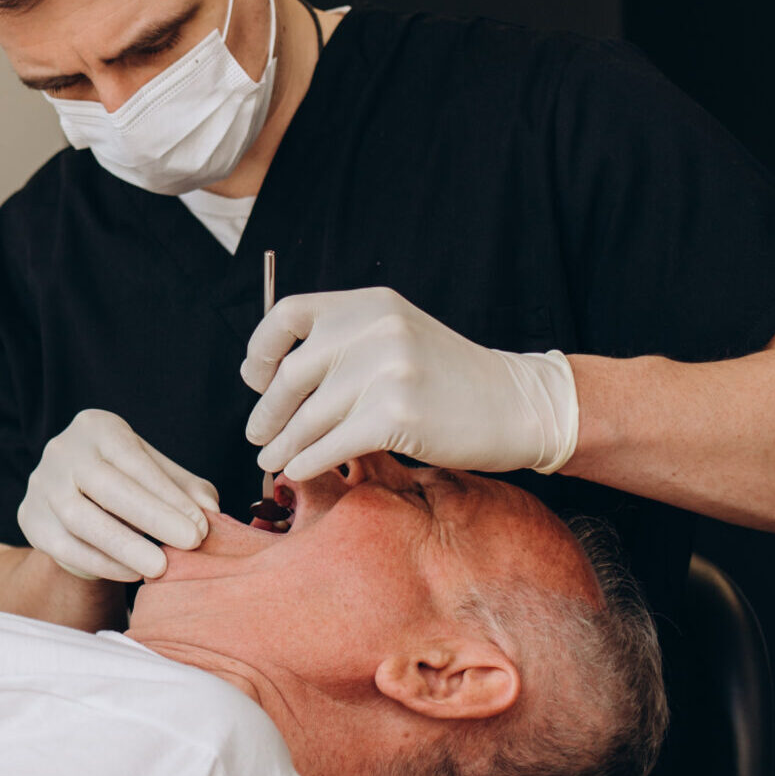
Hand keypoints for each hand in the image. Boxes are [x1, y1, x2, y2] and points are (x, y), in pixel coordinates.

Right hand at [18, 410, 220, 580]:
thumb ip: (185, 490)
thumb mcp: (155, 475)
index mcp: (95, 428)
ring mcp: (41, 485)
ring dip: (124, 545)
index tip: (201, 525)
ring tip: (160, 566)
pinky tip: (132, 573)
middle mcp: (62, 451)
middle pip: (104, 484)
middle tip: (189, 542)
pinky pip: (65, 546)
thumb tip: (210, 512)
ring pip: (79, 517)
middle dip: (151, 516)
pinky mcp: (30, 520)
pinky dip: (101, 563)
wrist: (70, 502)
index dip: (168, 494)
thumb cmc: (124, 483)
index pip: (133, 459)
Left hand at [240, 287, 579, 480]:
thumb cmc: (449, 380)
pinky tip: (300, 469)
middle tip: (258, 432)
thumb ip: (343, 344)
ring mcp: (386, 372)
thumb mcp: (396, 337)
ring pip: (308, 417)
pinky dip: (308, 461)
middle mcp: (374, 330)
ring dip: (282, 444)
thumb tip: (269, 378)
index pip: (287, 314)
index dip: (262, 349)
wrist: (517, 405)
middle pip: (290, 373)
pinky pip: (330, 445)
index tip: (257, 378)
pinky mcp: (395, 415)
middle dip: (268, 410)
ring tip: (272, 458)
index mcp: (368, 305)